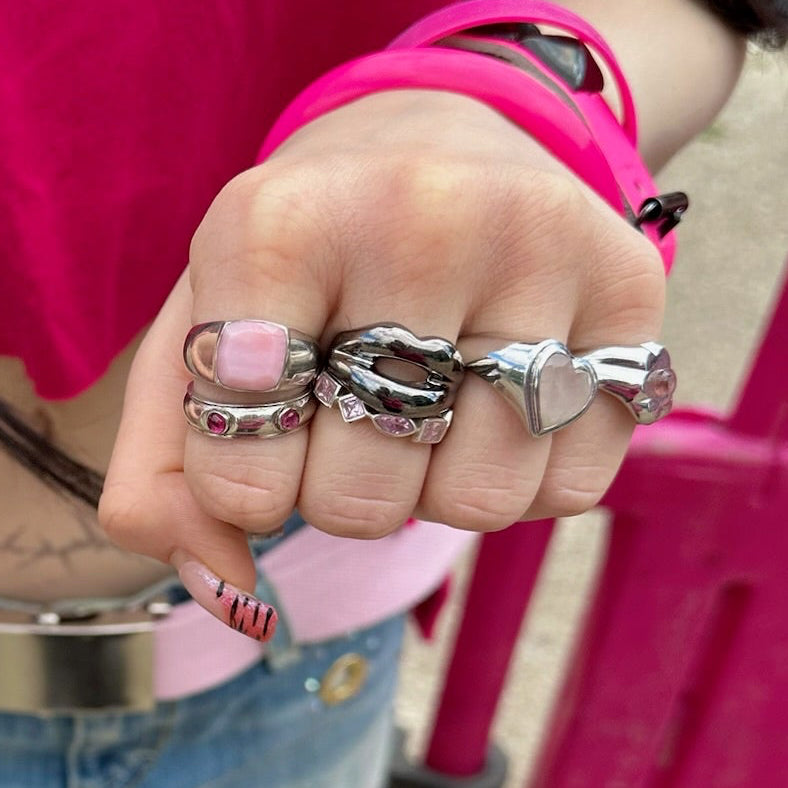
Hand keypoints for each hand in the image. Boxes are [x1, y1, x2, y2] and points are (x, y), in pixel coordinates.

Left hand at [99, 89, 663, 592]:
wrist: (439, 140)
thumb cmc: (311, 254)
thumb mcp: (204, 331)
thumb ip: (169, 473)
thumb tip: (235, 595)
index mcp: (279, 222)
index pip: (239, 453)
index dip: (244, 477)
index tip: (272, 421)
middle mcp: (421, 218)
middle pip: (362, 498)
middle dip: (343, 489)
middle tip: (356, 411)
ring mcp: (541, 250)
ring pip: (481, 501)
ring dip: (438, 488)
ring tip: (434, 404)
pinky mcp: (631, 289)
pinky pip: (570, 485)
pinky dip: (523, 477)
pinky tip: (503, 403)